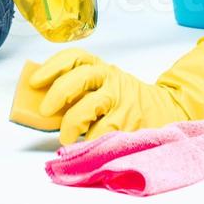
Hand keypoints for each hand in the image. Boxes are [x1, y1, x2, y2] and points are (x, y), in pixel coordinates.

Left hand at [31, 33, 203, 144]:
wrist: (168, 111)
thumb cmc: (126, 101)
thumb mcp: (105, 85)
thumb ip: (80, 89)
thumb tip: (40, 102)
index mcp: (103, 68)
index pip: (74, 58)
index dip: (52, 67)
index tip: (34, 81)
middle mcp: (112, 80)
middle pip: (79, 79)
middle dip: (57, 94)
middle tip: (46, 112)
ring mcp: (122, 102)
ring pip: (87, 110)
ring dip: (71, 126)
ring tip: (67, 138)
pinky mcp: (129, 125)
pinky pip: (101, 135)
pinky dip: (88, 142)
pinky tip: (87, 145)